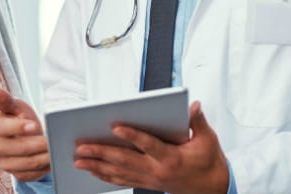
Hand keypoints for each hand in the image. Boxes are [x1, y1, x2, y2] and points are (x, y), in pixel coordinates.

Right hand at [0, 88, 50, 181]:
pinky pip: (32, 174)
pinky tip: (52, 159)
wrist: (27, 135)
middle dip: (38, 143)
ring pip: (28, 163)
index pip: (4, 129)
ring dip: (44, 156)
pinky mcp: (17, 174)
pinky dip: (44, 167)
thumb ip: (6, 100)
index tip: (34, 125)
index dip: (20, 127)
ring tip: (56, 148)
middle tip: (52, 139)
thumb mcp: (16, 106)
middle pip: (19, 148)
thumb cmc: (21, 118)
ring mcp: (6, 163)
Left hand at [73, 101, 228, 193]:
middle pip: (125, 160)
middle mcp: (157, 170)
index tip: (115, 126)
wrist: (212, 188)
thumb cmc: (208, 161)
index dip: (132, 136)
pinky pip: (122, 180)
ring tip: (78, 159)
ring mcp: (150, 179)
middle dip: (101, 153)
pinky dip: (105, 175)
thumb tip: (193, 105)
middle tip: (81, 146)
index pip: (148, 145)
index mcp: (171, 158)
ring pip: (119, 172)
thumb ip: (197, 121)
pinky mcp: (147, 183)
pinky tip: (92, 170)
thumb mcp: (208, 140)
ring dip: (97, 165)